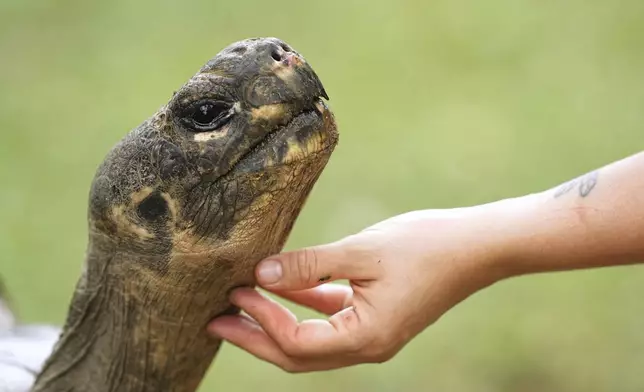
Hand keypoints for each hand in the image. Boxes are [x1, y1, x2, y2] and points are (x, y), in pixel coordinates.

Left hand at [208, 206, 509, 371]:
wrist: (477, 246)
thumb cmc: (427, 246)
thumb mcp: (362, 251)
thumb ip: (310, 264)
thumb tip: (261, 271)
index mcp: (366, 338)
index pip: (296, 342)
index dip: (262, 319)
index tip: (237, 291)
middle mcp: (366, 346)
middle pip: (296, 354)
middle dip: (254, 337)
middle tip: (212, 322)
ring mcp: (372, 334)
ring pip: (310, 340)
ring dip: (274, 322)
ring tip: (238, 306)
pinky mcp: (375, 316)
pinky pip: (329, 319)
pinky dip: (302, 305)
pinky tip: (281, 285)